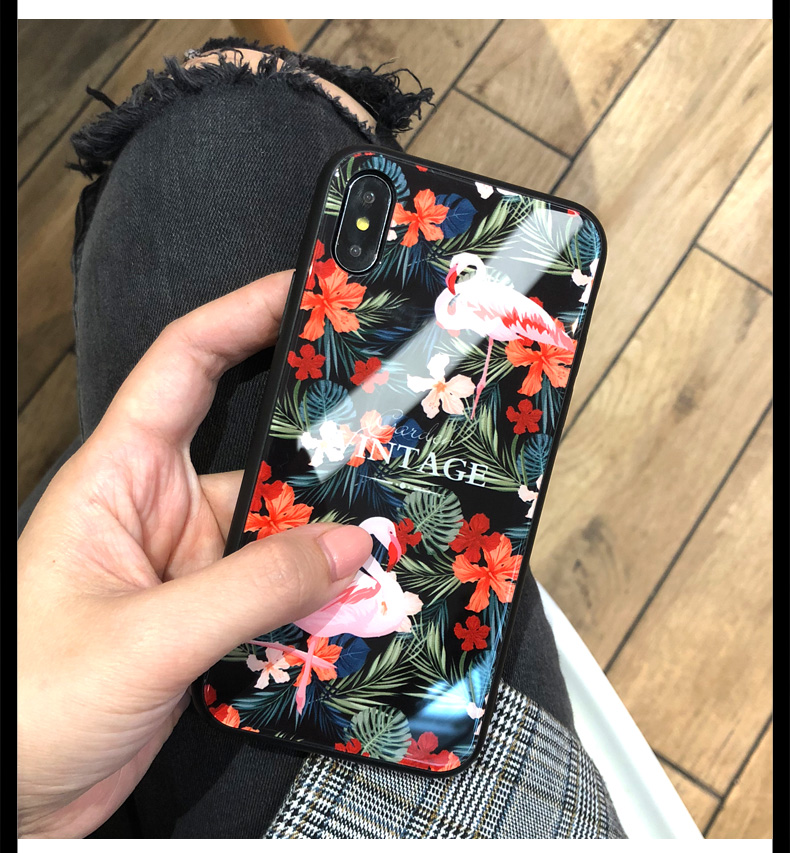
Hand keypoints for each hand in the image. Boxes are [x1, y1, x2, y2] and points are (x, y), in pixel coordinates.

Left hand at [17, 270, 372, 837]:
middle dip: (321, 448)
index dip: (241, 316)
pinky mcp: (208, 620)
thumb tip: (350, 546)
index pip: (183, 366)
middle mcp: (160, 511)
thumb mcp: (146, 636)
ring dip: (329, 541)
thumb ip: (253, 589)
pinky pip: (280, 591)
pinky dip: (320, 597)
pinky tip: (363, 602)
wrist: (8, 804)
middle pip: (255, 454)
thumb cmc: (27, 701)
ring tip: (396, 534)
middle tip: (394, 430)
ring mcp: (189, 568)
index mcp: (120, 477)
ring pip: (279, 532)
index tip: (303, 290)